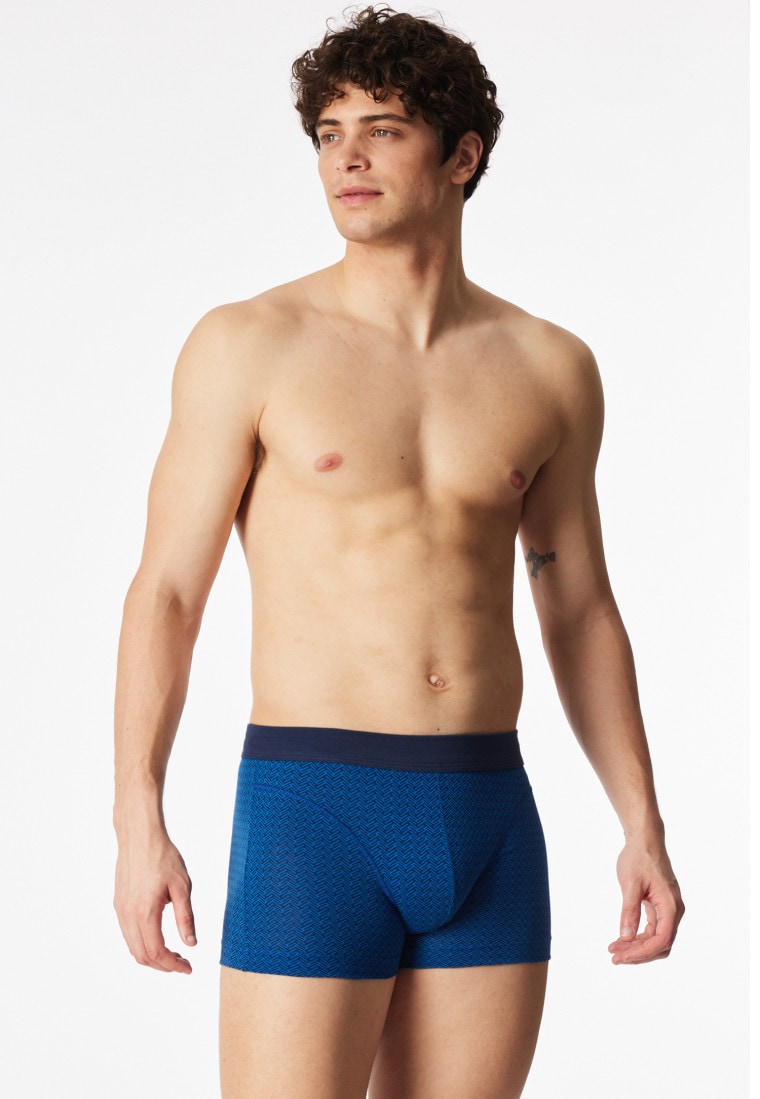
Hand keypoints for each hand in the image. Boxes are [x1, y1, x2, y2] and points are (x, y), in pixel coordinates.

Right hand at [114, 831, 196, 973]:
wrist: (139, 836)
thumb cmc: (163, 857)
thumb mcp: (182, 887)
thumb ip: (185, 918)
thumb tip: (191, 944)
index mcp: (145, 912)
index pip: (157, 952)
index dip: (173, 965)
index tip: (188, 967)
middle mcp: (128, 915)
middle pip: (142, 956)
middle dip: (163, 965)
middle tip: (183, 963)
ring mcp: (120, 910)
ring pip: (133, 947)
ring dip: (152, 956)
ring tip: (173, 953)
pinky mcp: (118, 904)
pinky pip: (128, 934)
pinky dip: (142, 944)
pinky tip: (158, 937)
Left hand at [608, 838, 683, 964]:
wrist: (645, 839)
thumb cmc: (639, 857)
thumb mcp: (630, 883)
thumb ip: (629, 910)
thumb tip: (625, 936)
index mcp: (671, 906)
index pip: (661, 940)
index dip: (641, 953)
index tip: (621, 957)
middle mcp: (674, 911)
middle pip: (661, 944)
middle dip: (638, 954)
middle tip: (614, 956)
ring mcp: (668, 909)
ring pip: (657, 939)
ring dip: (637, 947)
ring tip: (615, 949)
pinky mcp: (660, 906)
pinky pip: (653, 929)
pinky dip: (639, 937)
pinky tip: (623, 938)